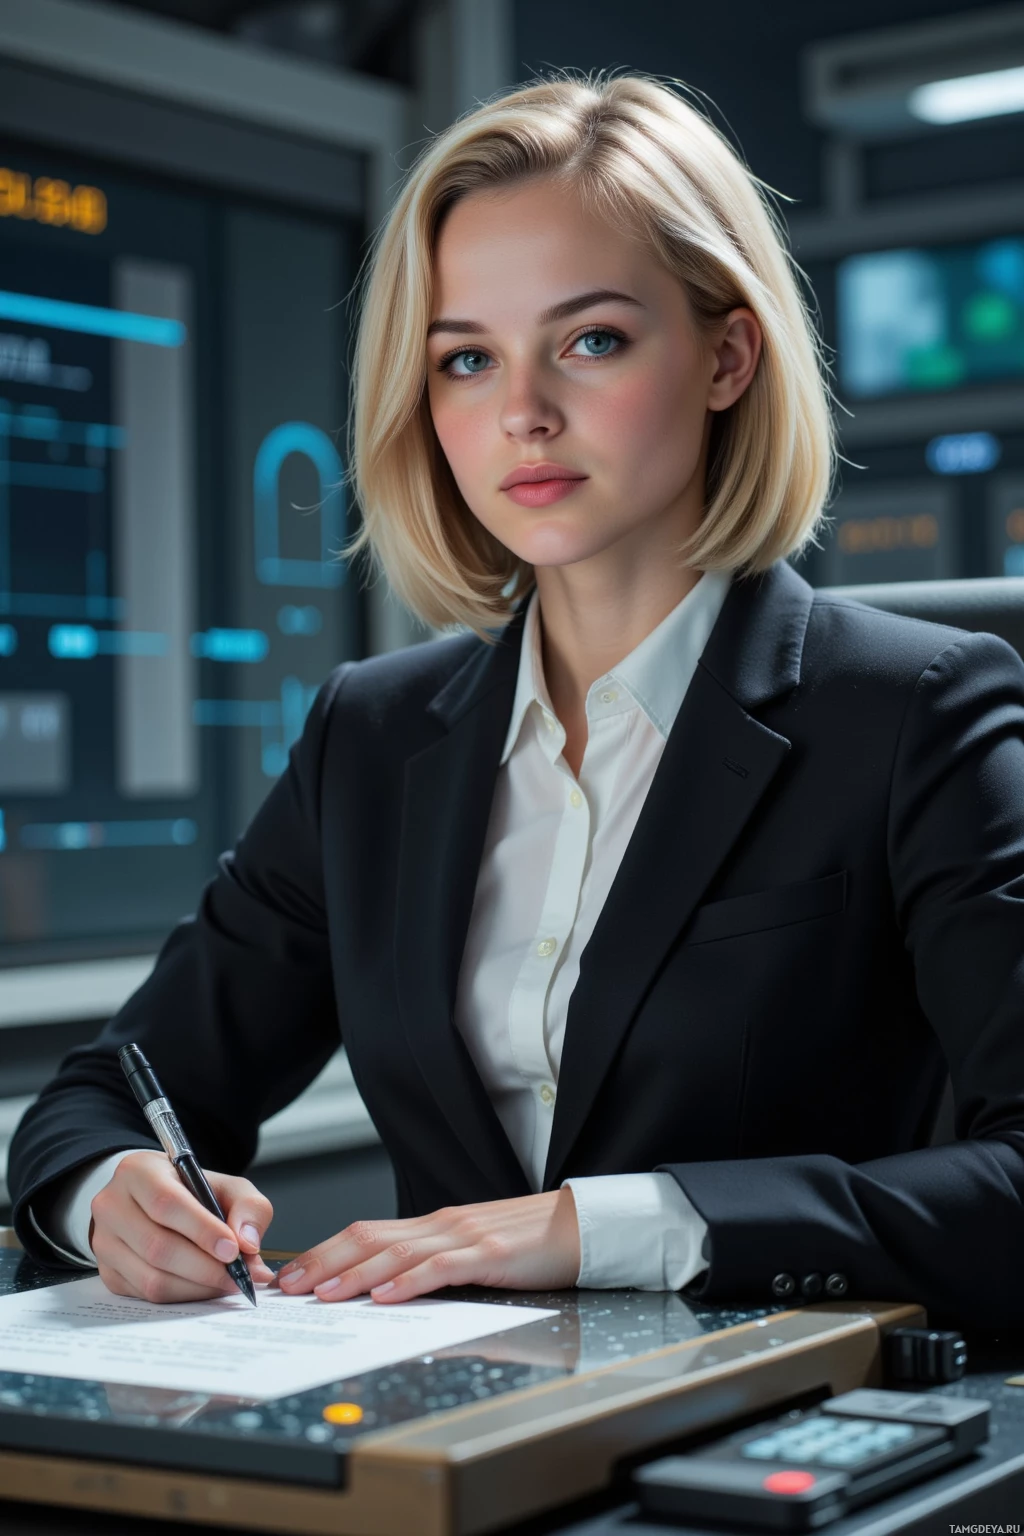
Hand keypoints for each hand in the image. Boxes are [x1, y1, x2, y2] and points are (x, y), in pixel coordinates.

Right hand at [90, 1150, 275, 1303]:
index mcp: (138, 1172)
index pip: (167, 1204)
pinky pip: (146, 1295)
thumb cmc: (191, 1192)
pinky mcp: (108, 1273)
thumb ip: (248, 1206)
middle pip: (158, 1247)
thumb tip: (248, 1243)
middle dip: (205, 1267)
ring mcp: (104, 1243)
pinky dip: (183, 1295)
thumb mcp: (226, 1186)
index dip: (202, 1230)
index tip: (233, 1250)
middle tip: (238, 1276)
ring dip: (196, 1286)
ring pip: (151, 1277)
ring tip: (227, 1282)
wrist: (153, 1201)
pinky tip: (204, 1286)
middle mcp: (112, 1206)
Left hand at [275, 1189, 581, 1303]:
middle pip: (369, 1237)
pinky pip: (442, 1267)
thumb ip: (435, 1263)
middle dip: (323, 1261)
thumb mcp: (473, 1251)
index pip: (367, 1233)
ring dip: (356, 1274)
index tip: (291, 1275)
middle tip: (286, 1286)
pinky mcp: (491, 1253)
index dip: (325, 1252)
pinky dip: (410, 1281)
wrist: (582, 1224)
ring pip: (398, 1251)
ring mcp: (466, 1236)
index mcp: (435, 1225)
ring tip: (323, 1293)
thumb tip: (389, 1290)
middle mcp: (442, 1224)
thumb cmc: (531, 1241)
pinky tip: (387, 1296)